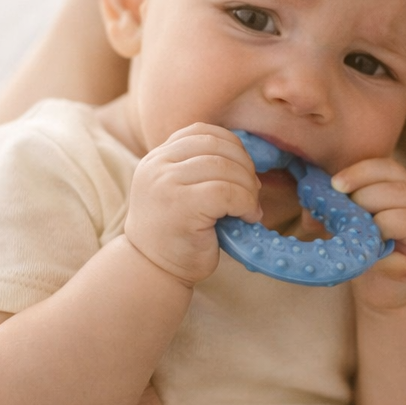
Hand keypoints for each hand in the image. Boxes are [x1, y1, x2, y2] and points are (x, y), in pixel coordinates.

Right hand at [126, 123, 260, 286]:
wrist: (153, 272)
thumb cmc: (176, 235)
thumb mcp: (182, 190)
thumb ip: (201, 169)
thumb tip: (247, 160)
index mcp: (157, 158)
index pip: (202, 132)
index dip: (231, 146)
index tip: (242, 171)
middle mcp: (157, 166)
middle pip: (216, 147)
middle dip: (244, 167)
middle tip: (252, 192)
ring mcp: (165, 183)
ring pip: (224, 168)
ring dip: (248, 188)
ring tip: (249, 208)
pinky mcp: (180, 204)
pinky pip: (226, 192)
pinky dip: (245, 202)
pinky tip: (246, 217)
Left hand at [332, 158, 405, 311]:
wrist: (386, 293)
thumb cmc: (365, 254)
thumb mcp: (344, 230)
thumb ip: (330, 214)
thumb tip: (310, 207)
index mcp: (394, 186)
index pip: (382, 166)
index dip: (359, 172)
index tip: (334, 185)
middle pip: (393, 177)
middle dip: (363, 193)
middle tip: (345, 216)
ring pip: (403, 196)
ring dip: (375, 210)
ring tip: (359, 230)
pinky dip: (387, 229)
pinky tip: (375, 244)